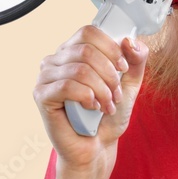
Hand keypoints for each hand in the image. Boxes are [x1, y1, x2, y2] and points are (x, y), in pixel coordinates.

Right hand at [33, 26, 148, 169]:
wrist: (98, 147)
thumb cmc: (108, 116)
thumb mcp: (129, 84)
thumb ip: (136, 60)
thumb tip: (130, 41)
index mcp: (73, 51)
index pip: (89, 32)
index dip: (111, 47)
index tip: (123, 67)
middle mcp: (56, 59)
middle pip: (86, 50)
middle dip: (109, 74)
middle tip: (115, 94)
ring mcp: (45, 76)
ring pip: (80, 69)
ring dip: (101, 90)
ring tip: (107, 105)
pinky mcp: (41, 95)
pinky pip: (67, 86)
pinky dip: (87, 97)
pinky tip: (92, 108)